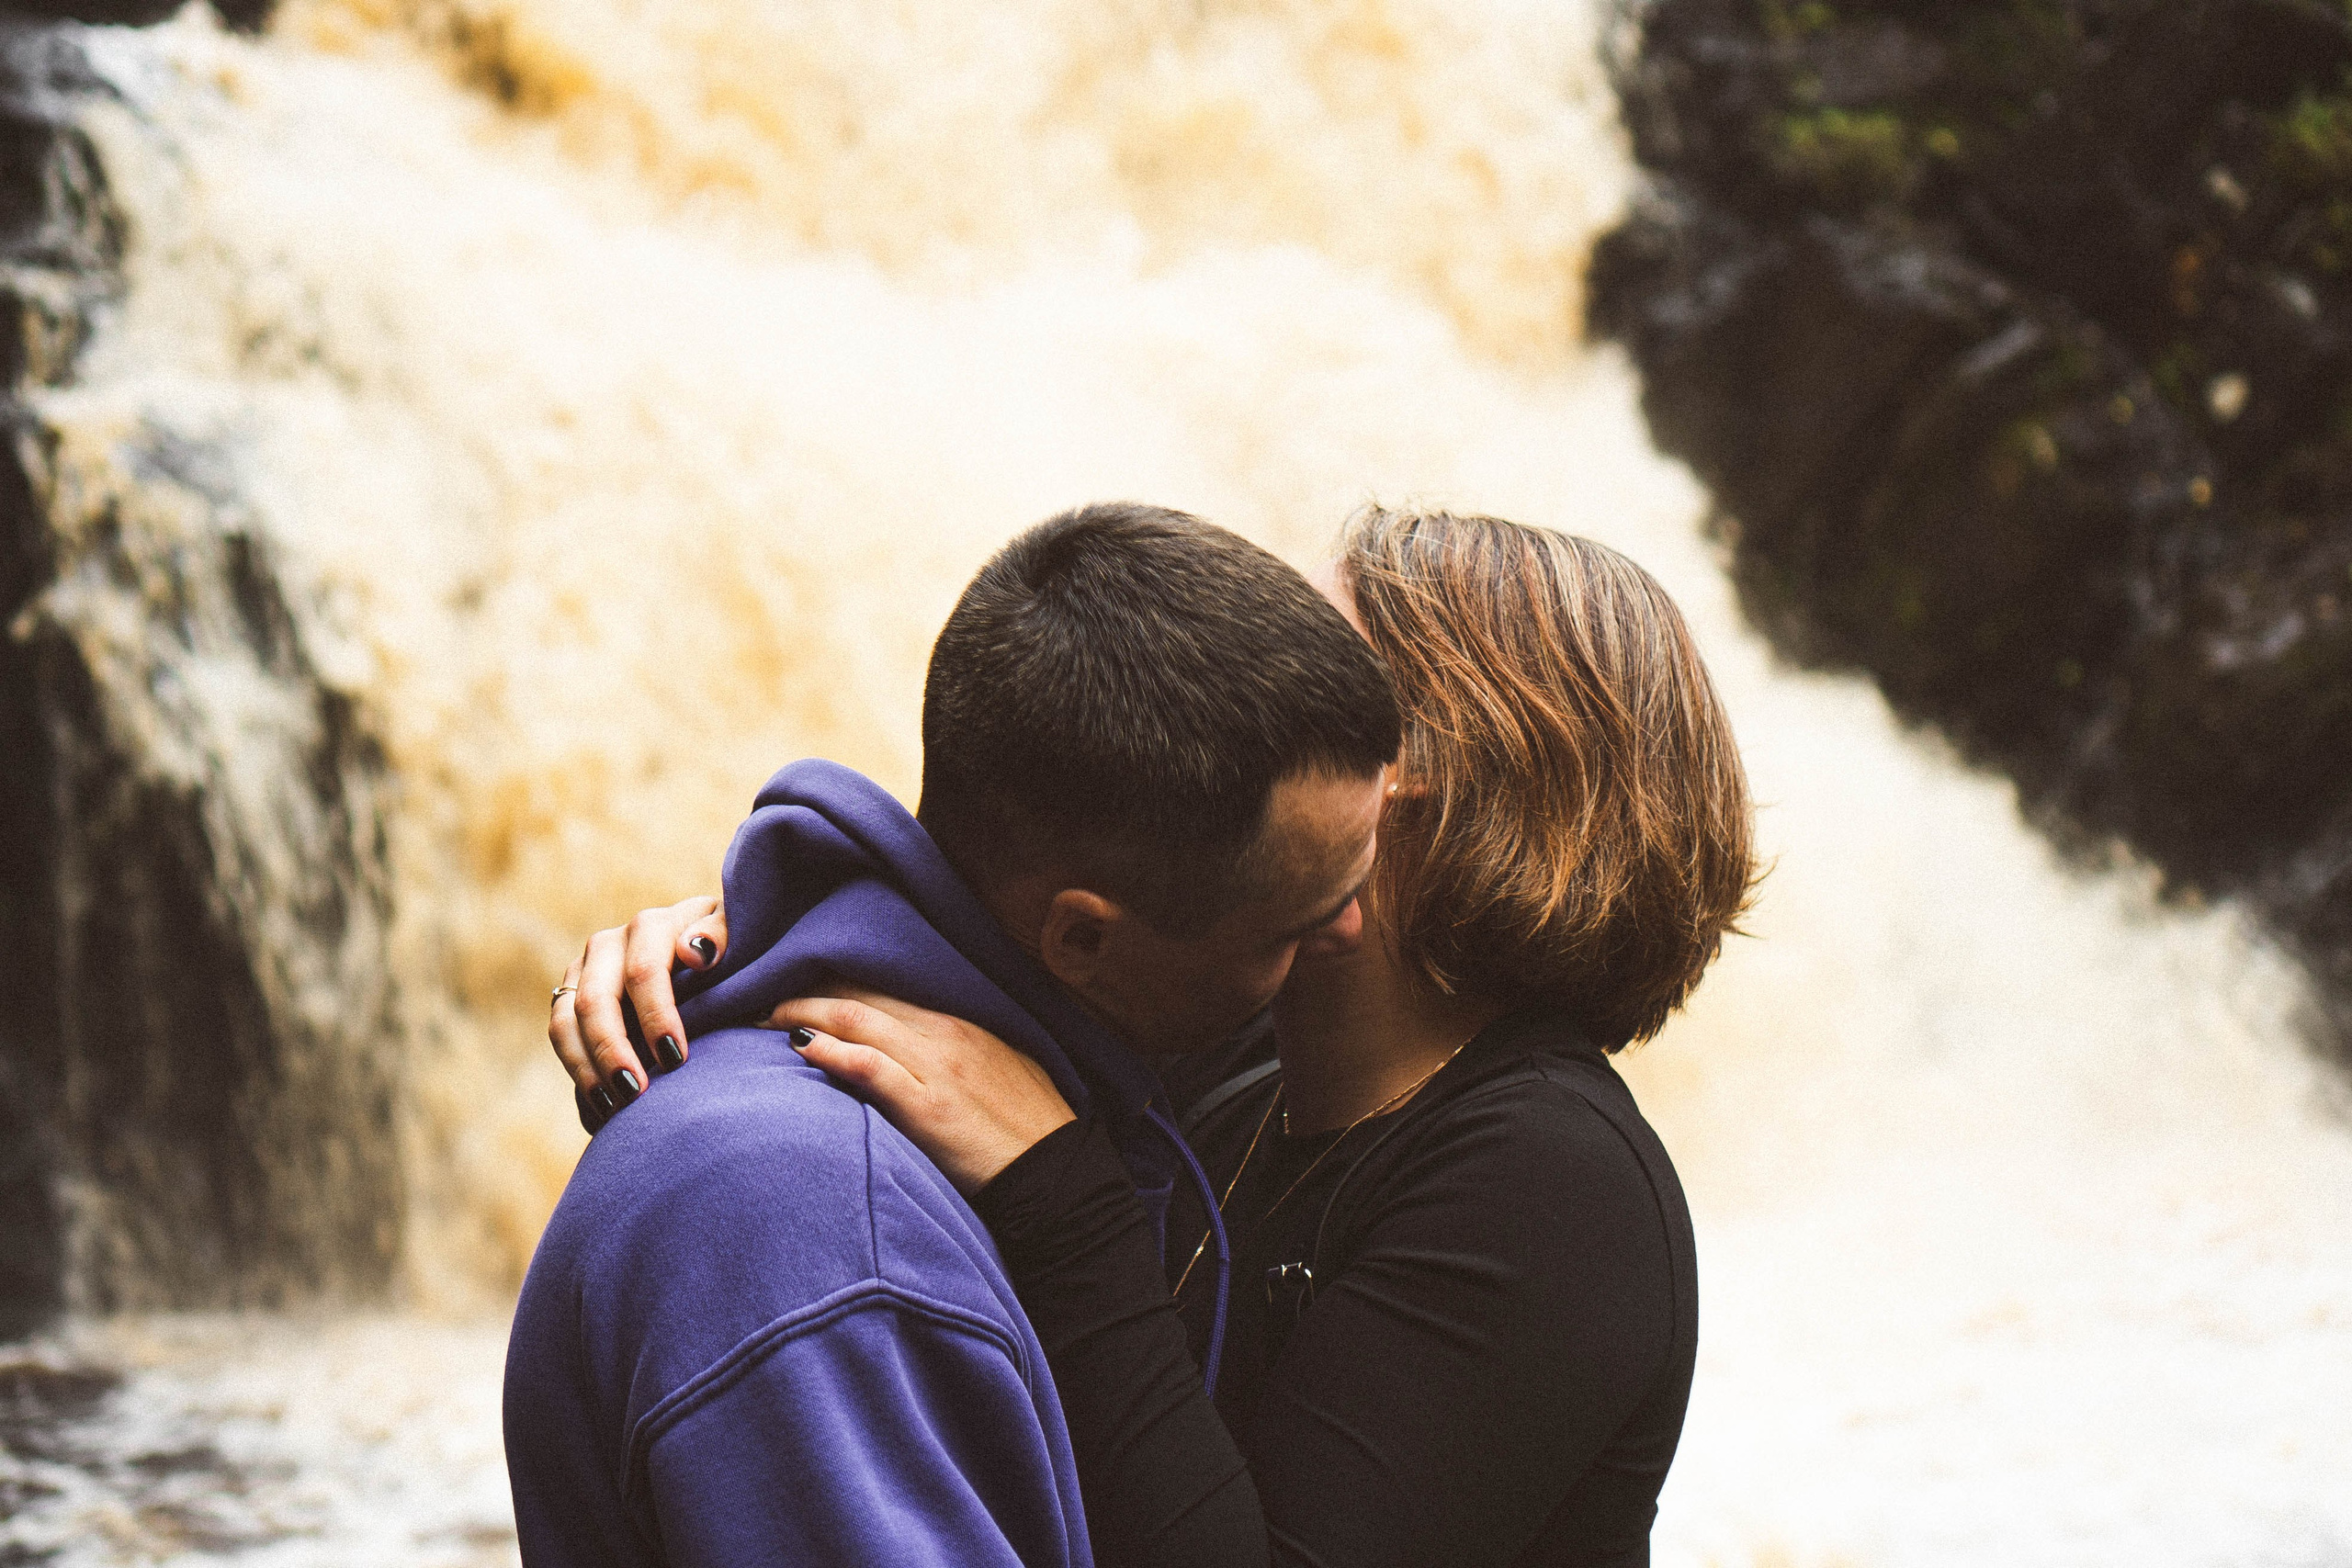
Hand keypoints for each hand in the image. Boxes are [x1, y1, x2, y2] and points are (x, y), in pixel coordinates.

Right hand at [550, 894, 728, 1120]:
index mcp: (652, 927)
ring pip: (565, 1021)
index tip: (676, 1058)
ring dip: (585, 1067)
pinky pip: (561, 1036)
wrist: (703, 949)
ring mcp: (585, 970)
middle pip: (595, 1000)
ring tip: (614, 1107)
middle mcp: (610, 943)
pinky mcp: (572, 994)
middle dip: (612, 1050)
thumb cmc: (729, 947)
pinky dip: (577, 1071)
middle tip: (635, 1092)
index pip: (644, 972)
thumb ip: (722, 934)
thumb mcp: (736, 933)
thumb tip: (696, 953)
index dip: (656, 1017)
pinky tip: (601, 1105)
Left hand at [768, 989, 1075, 1195]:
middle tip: (764, 995)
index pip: (883, 985)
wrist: (1057, 1176)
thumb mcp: (997, 1069)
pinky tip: (800, 1046)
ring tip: (766, 1017)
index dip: (835, 980)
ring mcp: (936, 1067)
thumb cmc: (1026, 1128)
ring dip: (804, 1013)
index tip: (799, 982)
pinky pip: (869, 1066)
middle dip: (807, 990)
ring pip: (857, 1020)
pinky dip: (832, 1051)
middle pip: (861, 994)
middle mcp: (945, 1033)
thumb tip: (908, 1048)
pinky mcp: (929, 1107)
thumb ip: (953, 1051)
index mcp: (960, 1022)